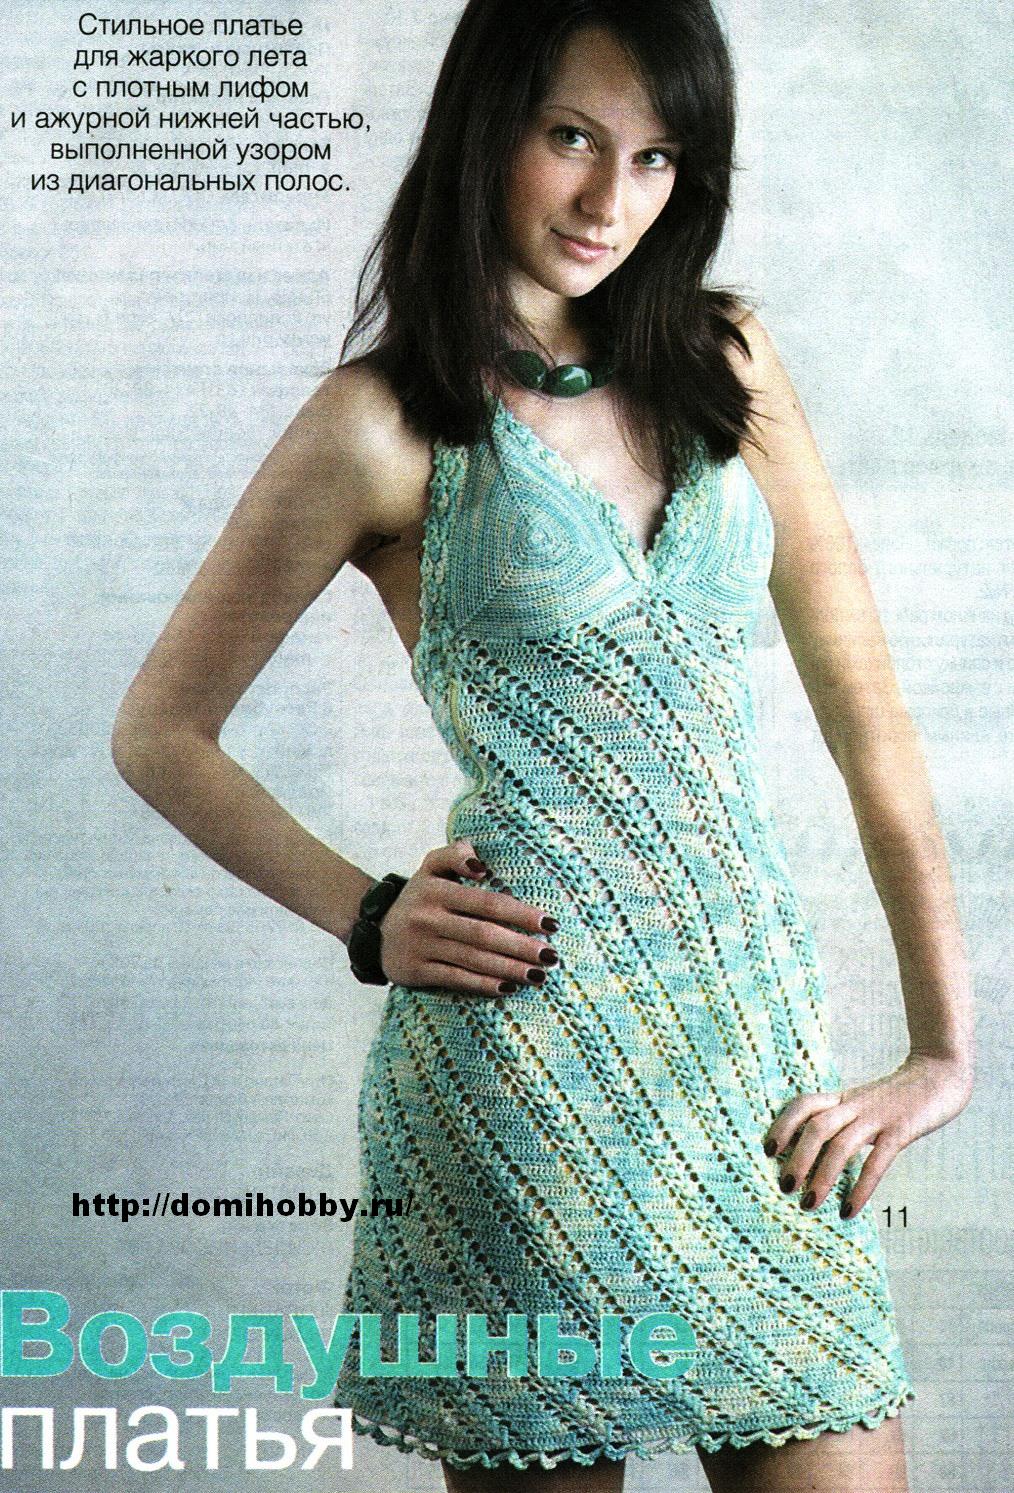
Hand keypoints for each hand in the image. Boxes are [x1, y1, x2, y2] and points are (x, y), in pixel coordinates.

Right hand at [377, 838, 559, 996]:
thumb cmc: (420, 897)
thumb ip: (455, 855)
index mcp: (437, 889)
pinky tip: (507, 987)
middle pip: (484, 934)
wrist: (374, 930)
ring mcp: (421, 946)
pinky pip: (455, 979)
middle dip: (521, 946)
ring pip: (473, 960)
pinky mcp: (415, 971)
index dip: (520, 914)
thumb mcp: (431, 867)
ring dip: (509, 969)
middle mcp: (428, 917)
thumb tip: (480, 865)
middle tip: (551, 956)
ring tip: (538, 975)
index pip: (487, 903)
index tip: (549, 924)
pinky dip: (482, 984)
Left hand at [763, 1051, 973, 1217]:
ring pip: (841, 1145)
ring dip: (822, 1176)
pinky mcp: (902, 1129)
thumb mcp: (867, 1105)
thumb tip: (819, 1154)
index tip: (767, 1150)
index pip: (804, 1104)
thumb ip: (846, 1122)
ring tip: (808, 1204)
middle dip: (797, 1158)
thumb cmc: (901, 1097)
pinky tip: (849, 1210)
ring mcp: (878, 1116)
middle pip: (816, 1127)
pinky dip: (860, 1187)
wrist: (942, 1073)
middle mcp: (855, 1105)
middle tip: (784, 1188)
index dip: (783, 1124)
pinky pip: (877, 1160)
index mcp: (844, 1098)